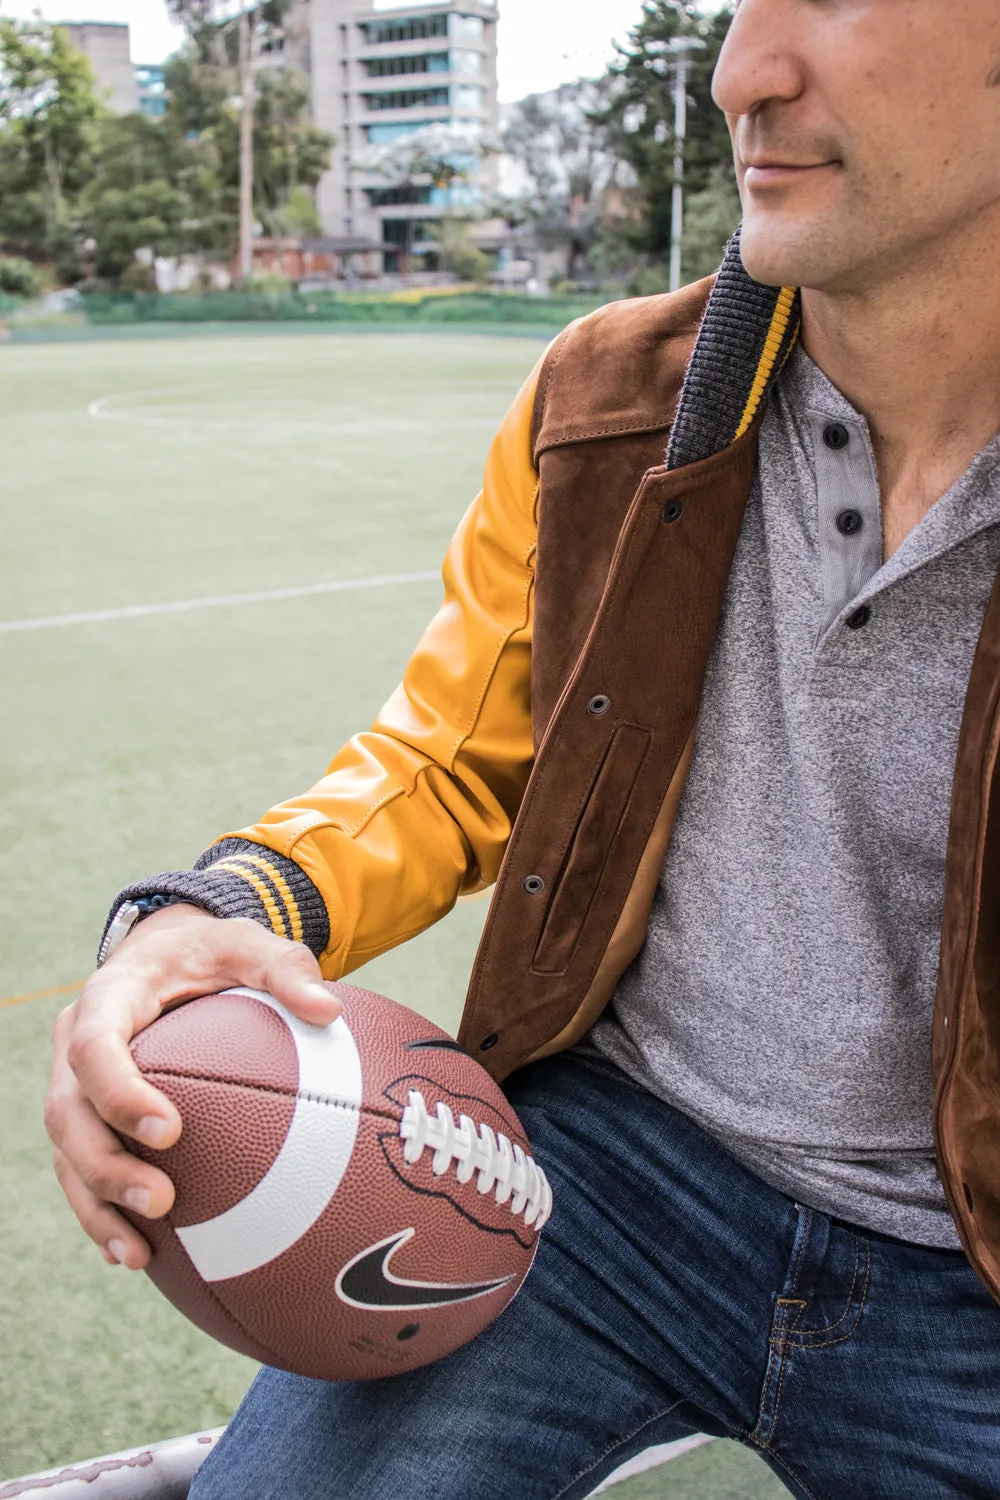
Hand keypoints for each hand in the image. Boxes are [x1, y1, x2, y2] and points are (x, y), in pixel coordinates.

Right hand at [45, 903, 339, 1269]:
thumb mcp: (251, 944)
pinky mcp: (87, 1118)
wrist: (169, 952)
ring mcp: (74, 1085)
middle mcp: (74, 1042)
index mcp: (108, 996)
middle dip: (105, 1165)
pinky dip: (103, 1214)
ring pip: (66, 1154)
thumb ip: (286, 969)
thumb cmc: (214, 953)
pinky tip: (137, 1255)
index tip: (170, 1131)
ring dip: (97, 1206)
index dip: (121, 1093)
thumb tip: (329, 1008)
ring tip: (138, 1253)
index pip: (94, 1047)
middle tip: (161, 1202)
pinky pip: (80, 1172)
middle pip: (67, 1113)